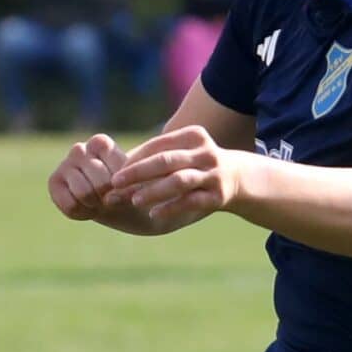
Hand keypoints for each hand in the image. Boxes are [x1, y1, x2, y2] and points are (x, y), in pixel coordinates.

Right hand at [47, 133, 133, 224]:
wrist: (110, 200)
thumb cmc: (123, 188)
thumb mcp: (132, 186)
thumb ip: (126, 190)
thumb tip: (107, 199)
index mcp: (100, 143)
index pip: (116, 171)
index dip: (122, 188)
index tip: (122, 188)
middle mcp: (79, 149)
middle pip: (100, 184)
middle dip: (107, 198)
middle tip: (108, 198)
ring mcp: (64, 164)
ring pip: (84, 194)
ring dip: (95, 206)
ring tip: (97, 202)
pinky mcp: (53, 182)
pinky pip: (70, 205)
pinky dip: (81, 213)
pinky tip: (84, 207)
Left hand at [106, 124, 242, 229]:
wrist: (238, 178)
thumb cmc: (196, 165)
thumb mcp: (180, 153)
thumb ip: (153, 157)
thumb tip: (113, 167)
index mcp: (192, 136)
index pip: (157, 145)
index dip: (134, 159)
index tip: (113, 172)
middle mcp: (204, 152)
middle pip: (166, 161)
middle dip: (138, 173)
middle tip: (115, 184)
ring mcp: (212, 174)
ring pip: (179, 181)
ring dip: (154, 191)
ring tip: (133, 200)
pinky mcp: (217, 196)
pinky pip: (191, 202)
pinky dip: (171, 208)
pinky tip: (153, 215)